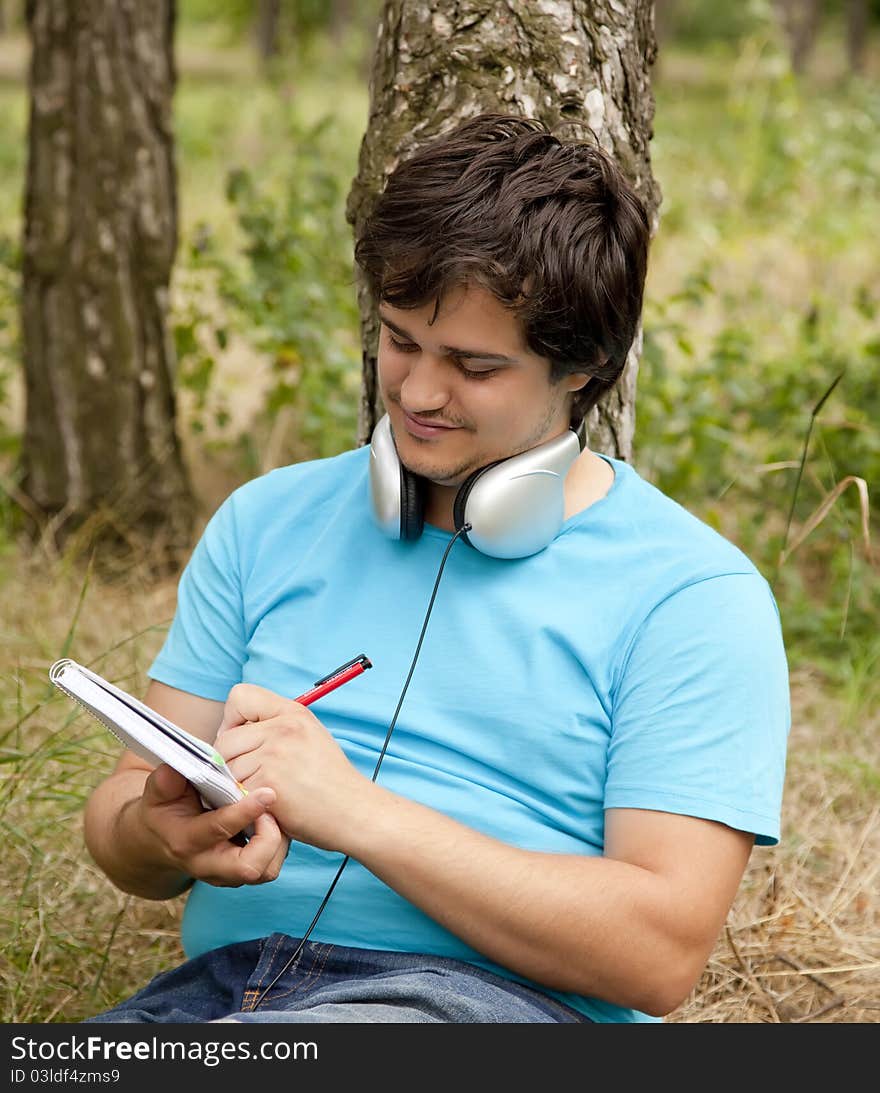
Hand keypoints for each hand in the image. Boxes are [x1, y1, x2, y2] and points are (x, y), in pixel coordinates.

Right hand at [135, 763, 289, 886]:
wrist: (158, 843)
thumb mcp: (157, 794)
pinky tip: (270, 821)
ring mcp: (226, 874)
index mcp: (186, 842)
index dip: (245, 811)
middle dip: (269, 839)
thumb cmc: (163, 811)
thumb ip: (166, 781)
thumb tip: (176, 767)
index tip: (267, 793)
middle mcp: (208, 864)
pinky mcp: (241, 875)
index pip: (219, 830)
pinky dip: (277, 845)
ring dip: (277, 842)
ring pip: (266, 870)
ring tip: (271, 814)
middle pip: (248, 868)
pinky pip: (270, 866)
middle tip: (270, 810)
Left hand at [215, 683, 375, 851]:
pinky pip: (234, 791)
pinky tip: (262, 806)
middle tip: (248, 777)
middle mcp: (283, 728)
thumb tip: (232, 731)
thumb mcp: (309, 735)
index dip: (232, 720)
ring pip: (227, 767)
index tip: (244, 742)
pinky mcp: (268, 782)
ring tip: (259, 793)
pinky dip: (243, 803)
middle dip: (230, 761)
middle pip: (225, 739)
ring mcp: (275, 754)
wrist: (353, 810)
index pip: (240, 696)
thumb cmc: (329, 780)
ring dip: (236, 785)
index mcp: (292, 712)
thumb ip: (274, 726)